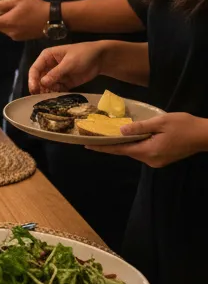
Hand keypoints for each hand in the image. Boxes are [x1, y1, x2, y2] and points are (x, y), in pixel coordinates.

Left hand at [0, 0, 48, 40]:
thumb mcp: (18, 0)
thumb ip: (3, 5)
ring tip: (2, 13)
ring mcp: (16, 36)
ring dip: (0, 22)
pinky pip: (10, 31)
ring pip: (2, 29)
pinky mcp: (22, 37)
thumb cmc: (36, 6)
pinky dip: (8, 25)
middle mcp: (9, 32)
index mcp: (7, 22)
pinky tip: (13, 18)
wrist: (53, 18)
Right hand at [28, 42, 106, 93]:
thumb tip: (42, 83)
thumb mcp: (69, 63)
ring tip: (49, 99)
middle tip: (40, 97)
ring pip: (47, 86)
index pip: (35, 69)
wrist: (101, 59)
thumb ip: (56, 73)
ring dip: (47, 92)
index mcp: (47, 57)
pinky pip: (57, 90)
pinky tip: (58, 98)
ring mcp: (57, 75)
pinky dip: (56, 94)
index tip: (33, 89)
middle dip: (39, 88)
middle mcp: (49, 66)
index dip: (32, 79)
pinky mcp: (64, 83)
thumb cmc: (83, 54)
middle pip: (39, 79)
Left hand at [88, 112, 207, 167]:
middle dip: (111, 144)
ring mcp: (157, 161)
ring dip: (123, 144)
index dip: (103, 147)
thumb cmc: (184, 126)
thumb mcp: (160, 122)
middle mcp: (150, 160)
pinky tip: (128, 137)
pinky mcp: (162, 159)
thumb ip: (140, 127)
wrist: (206, 135)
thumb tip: (121, 130)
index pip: (120, 150)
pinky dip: (134, 144)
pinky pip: (143, 151)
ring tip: (108, 135)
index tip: (87, 146)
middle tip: (95, 136)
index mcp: (148, 151)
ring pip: (135, 151)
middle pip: (126, 151)